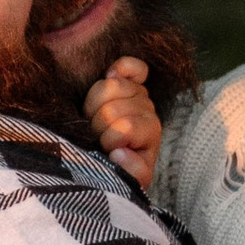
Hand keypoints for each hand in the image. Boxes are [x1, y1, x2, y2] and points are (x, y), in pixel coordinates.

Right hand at [83, 55, 161, 188]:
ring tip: (95, 118)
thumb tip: (119, 152)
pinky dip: (120, 69)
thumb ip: (131, 173)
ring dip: (94, 103)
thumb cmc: (123, 168)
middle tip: (96, 135)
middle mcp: (147, 110)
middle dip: (97, 124)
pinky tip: (111, 77)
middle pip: (111, 107)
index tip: (106, 150)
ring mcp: (139, 92)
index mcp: (149, 133)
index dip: (108, 139)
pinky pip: (130, 65)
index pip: (123, 127)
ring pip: (110, 85)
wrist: (118, 155)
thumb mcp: (131, 180)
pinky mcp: (131, 78)